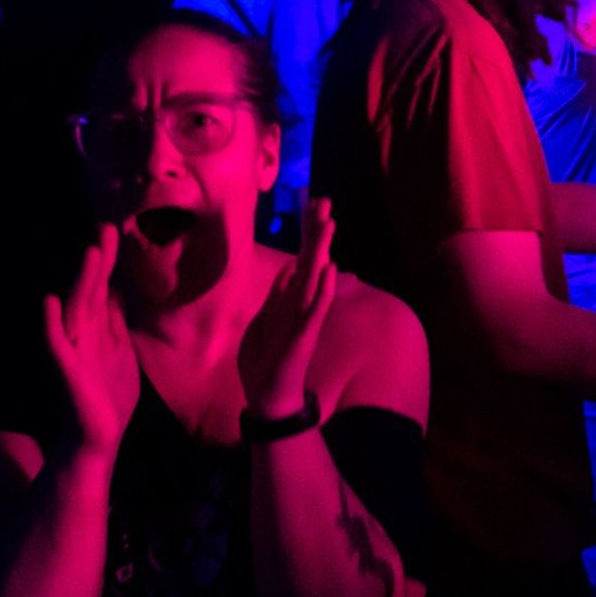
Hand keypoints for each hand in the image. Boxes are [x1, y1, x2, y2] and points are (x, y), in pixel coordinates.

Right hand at [42, 225, 139, 460]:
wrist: (101, 436)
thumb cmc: (109, 394)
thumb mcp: (120, 352)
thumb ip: (115, 323)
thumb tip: (114, 291)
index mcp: (98, 330)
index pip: (103, 288)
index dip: (107, 261)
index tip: (113, 229)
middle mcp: (84, 335)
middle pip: (91, 291)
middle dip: (99, 261)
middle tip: (106, 227)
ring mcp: (75, 351)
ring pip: (78, 310)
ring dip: (83, 282)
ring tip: (90, 253)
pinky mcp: (68, 372)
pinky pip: (57, 345)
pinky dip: (52, 324)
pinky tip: (50, 302)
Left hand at [238, 197, 337, 420]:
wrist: (268, 397)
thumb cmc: (267, 359)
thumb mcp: (266, 319)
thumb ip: (279, 293)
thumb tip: (292, 267)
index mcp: (290, 297)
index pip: (303, 256)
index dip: (309, 230)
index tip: (315, 201)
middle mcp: (300, 303)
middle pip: (311, 259)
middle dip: (316, 230)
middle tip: (324, 200)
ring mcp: (304, 318)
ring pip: (314, 278)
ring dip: (322, 251)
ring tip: (329, 224)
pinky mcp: (303, 336)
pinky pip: (315, 309)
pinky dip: (322, 289)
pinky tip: (329, 270)